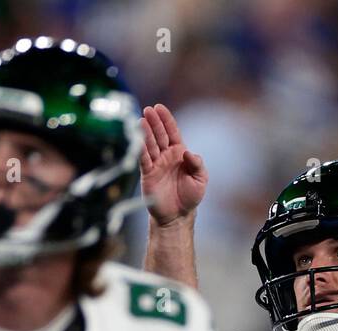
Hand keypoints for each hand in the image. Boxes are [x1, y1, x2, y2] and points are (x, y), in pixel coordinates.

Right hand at [139, 104, 207, 227]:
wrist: (177, 216)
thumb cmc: (190, 197)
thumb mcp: (200, 180)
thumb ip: (197, 164)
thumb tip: (187, 152)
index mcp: (179, 153)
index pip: (172, 132)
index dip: (166, 120)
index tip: (159, 107)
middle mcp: (166, 156)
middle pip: (159, 135)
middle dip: (154, 122)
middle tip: (148, 110)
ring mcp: (156, 164)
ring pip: (150, 145)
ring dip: (145, 133)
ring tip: (140, 121)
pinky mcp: (148, 174)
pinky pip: (143, 160)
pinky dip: (140, 150)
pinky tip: (137, 139)